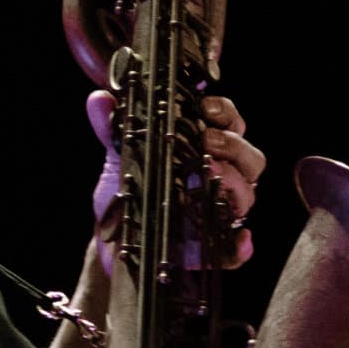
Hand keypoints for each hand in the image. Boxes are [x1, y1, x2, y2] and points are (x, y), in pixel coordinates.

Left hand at [88, 90, 264, 272]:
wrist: (115, 238)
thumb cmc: (129, 190)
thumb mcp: (119, 157)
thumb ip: (112, 127)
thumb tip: (98, 99)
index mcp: (204, 149)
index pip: (230, 124)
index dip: (225, 112)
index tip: (204, 106)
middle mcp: (220, 178)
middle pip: (250, 158)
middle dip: (233, 145)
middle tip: (206, 140)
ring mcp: (218, 212)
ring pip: (247, 195)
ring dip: (235, 182)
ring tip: (209, 173)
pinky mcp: (211, 247)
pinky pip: (236, 249)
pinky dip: (241, 245)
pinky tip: (239, 239)